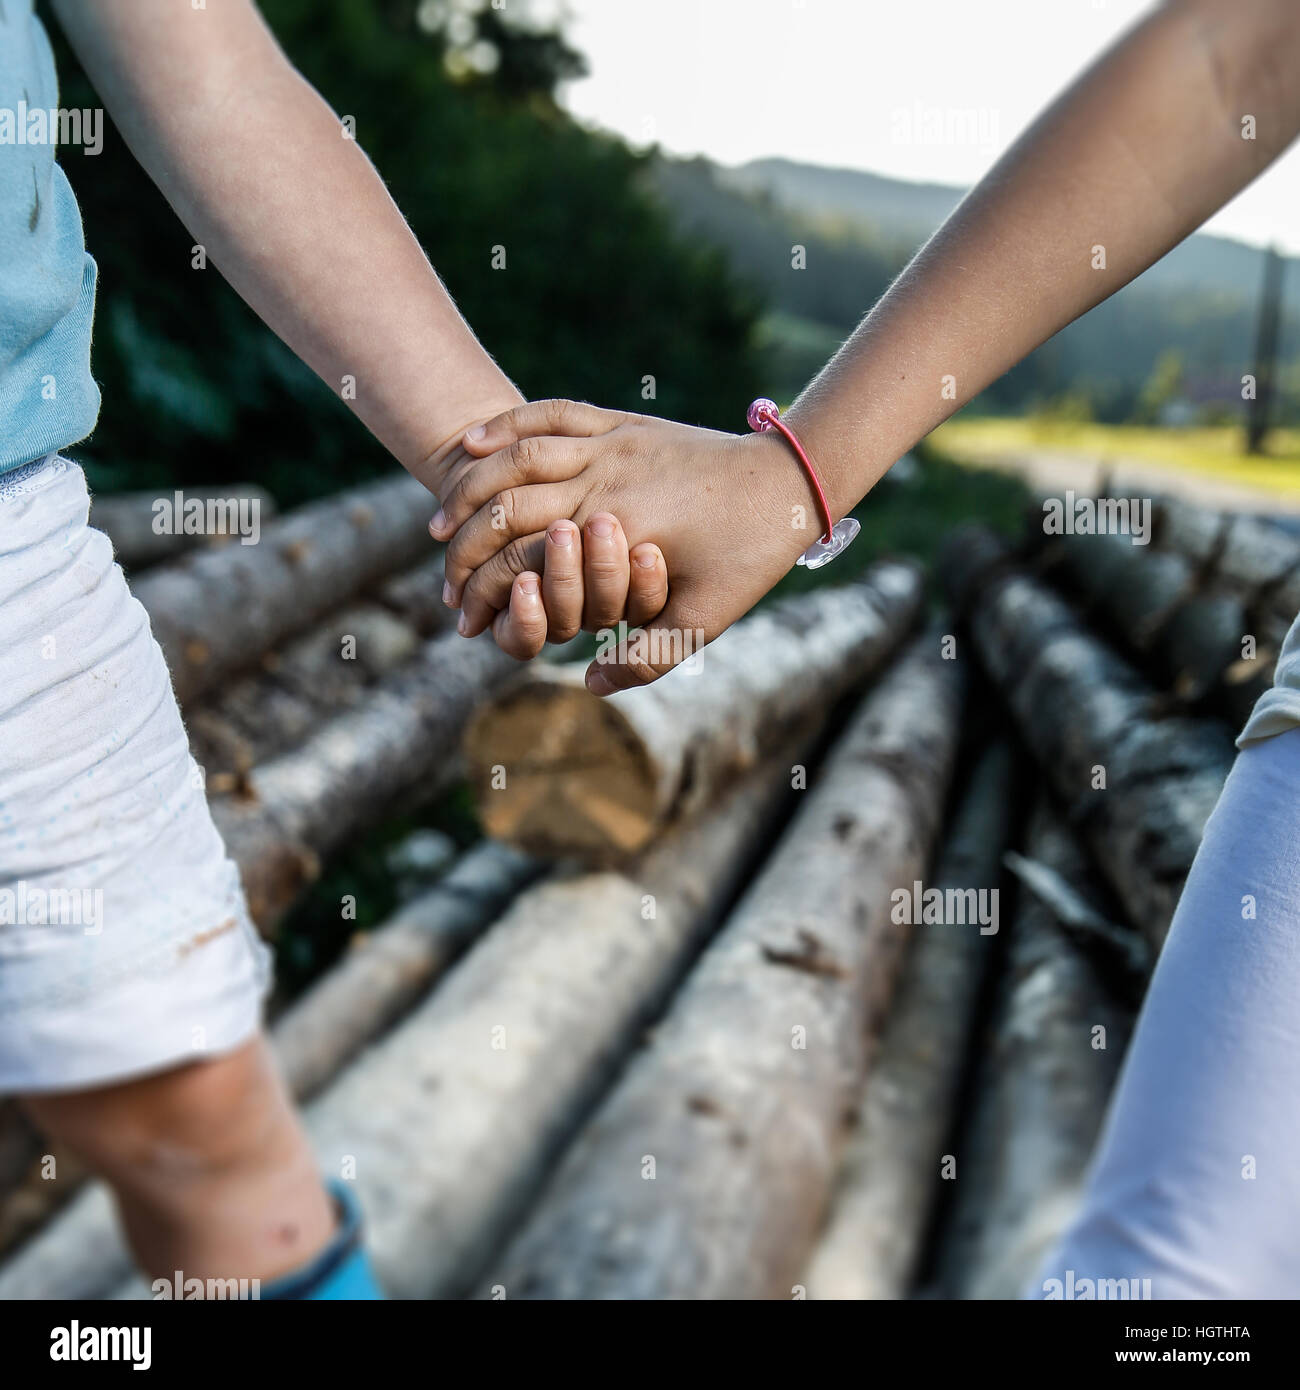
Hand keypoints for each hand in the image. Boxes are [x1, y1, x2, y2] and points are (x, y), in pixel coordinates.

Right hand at [430, 400, 813, 691]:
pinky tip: (475, 441)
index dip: (484, 595)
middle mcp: (603, 482)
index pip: (521, 561)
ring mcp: (610, 445)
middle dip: (461, 550)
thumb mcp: (706, 619)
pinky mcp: (622, 422)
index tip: (464, 623)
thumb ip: (648, 657)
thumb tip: (588, 681)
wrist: (790, 483)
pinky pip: (551, 413)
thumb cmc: (748, 557)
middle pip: (502, 509)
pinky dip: (506, 425)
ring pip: (515, 457)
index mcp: (616, 531)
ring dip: (468, 490)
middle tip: (446, 584)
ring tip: (439, 524)